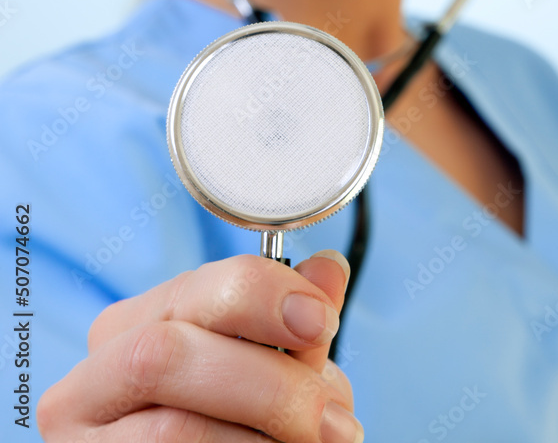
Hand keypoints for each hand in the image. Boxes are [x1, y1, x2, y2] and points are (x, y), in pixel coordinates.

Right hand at [36, 249, 362, 441]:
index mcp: (127, 328)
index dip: (262, 298)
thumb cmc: (232, 422)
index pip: (191, 288)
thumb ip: (291, 325)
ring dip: (261, 438)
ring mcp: (90, 440)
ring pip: (173, 430)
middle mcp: (92, 380)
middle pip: (167, 355)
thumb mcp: (264, 367)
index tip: (321, 321)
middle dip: (266, 384)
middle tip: (331, 419)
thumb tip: (329, 269)